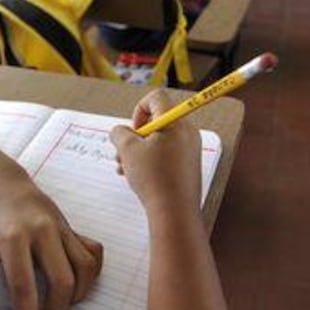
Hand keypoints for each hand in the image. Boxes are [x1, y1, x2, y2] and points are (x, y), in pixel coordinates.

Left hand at [0, 175, 102, 309]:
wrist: (7, 189)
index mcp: (12, 239)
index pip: (24, 287)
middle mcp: (42, 232)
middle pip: (62, 283)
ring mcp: (61, 229)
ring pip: (84, 270)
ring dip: (76, 296)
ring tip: (59, 304)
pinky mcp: (74, 229)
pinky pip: (94, 254)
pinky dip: (91, 274)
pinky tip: (76, 283)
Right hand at [110, 90, 201, 219]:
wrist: (175, 211)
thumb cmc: (154, 179)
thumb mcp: (128, 150)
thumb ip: (119, 133)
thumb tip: (120, 132)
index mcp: (175, 122)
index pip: (156, 97)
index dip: (139, 109)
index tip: (134, 130)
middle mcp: (186, 131)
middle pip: (156, 120)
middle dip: (135, 135)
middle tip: (123, 153)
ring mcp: (190, 148)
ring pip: (159, 139)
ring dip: (138, 150)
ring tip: (124, 168)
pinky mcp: (189, 164)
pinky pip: (167, 153)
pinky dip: (150, 159)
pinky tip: (135, 176)